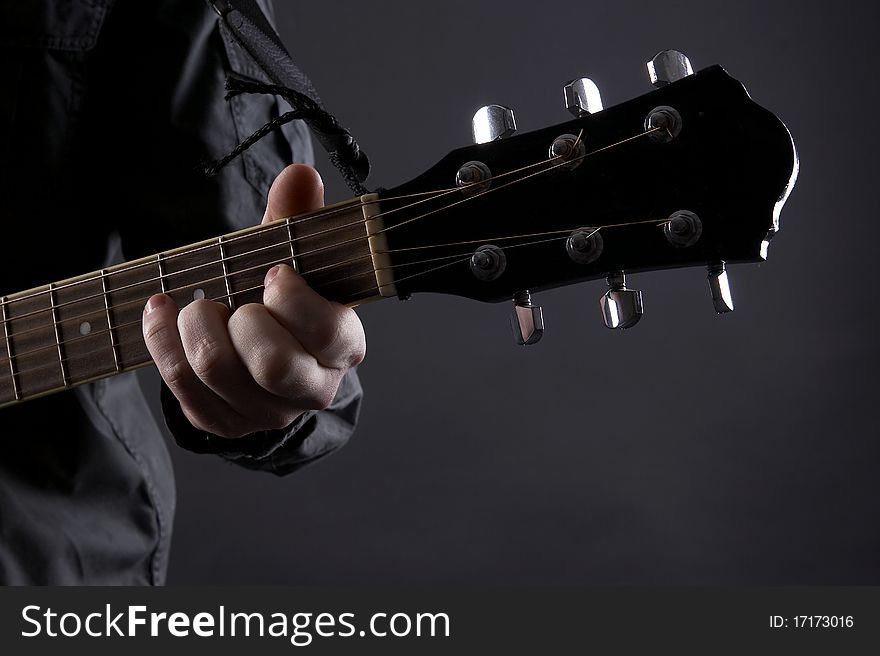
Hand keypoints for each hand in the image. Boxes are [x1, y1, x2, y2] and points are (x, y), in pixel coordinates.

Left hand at [142, 164, 365, 437]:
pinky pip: (183, 389)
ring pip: (219, 374)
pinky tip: (163, 313)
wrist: (261, 354)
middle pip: (271, 364)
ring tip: (198, 305)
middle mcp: (313, 387)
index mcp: (342, 346)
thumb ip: (297, 220)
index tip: (272, 274)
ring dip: (196, 327)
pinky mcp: (226, 423)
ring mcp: (269, 412)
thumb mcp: (293, 260)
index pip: (328, 332)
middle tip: (232, 299)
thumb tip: (300, 175)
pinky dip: (162, 341)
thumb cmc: (282, 301)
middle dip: (239, 320)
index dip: (294, 301)